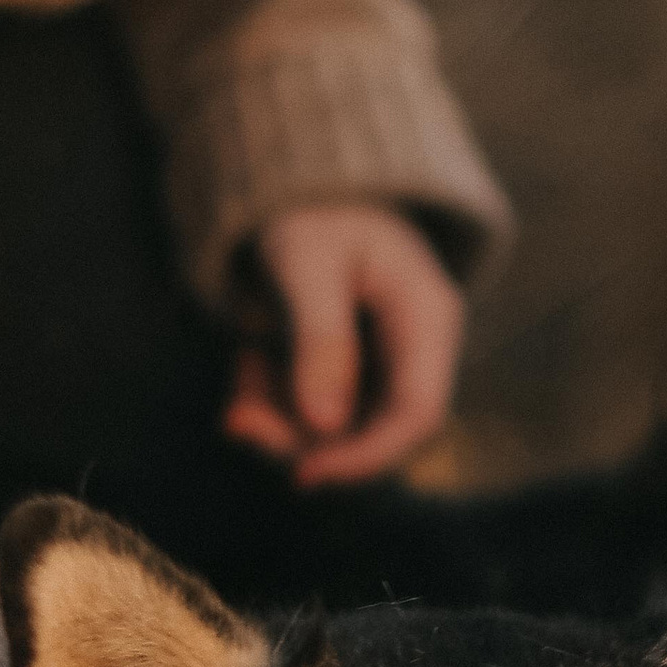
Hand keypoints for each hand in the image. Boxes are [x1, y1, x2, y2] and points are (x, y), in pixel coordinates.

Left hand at [223, 201, 465, 488]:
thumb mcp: (308, 264)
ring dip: (280, 419)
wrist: (308, 192)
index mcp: (429, 318)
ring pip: (341, 431)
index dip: (367, 456)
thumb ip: (319, 339)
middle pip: (377, 433)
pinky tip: (248, 365)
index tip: (302, 474)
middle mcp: (419, 351)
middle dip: (304, 438)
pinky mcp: (356, 373)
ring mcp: (389, 364)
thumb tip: (323, 426)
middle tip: (237, 416)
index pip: (419, 414)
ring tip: (240, 367)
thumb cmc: (314, 214)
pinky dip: (276, 403)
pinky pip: (318, 413)